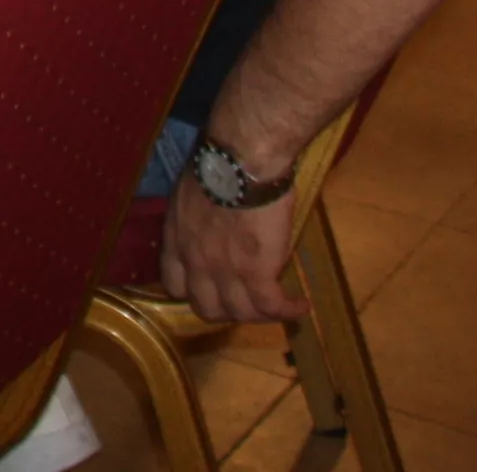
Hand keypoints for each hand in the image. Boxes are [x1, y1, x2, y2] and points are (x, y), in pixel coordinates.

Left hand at [157, 174, 307, 324]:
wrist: (241, 162)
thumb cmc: (218, 165)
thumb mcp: (189, 195)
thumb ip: (194, 220)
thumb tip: (211, 226)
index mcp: (176, 240)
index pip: (175, 285)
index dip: (195, 293)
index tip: (212, 290)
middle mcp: (195, 262)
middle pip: (207, 308)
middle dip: (228, 311)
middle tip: (249, 301)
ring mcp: (224, 271)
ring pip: (240, 313)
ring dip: (261, 315)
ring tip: (279, 307)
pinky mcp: (256, 273)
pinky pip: (272, 306)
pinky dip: (288, 311)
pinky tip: (300, 306)